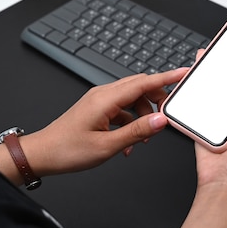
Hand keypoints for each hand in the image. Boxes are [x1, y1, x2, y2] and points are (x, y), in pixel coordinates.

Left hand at [21, 68, 187, 176]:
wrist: (42, 154)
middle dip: (157, 99)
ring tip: (142, 138)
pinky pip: (122, 109)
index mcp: (106, 99)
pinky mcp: (96, 109)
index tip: (183, 73)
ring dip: (142, 115)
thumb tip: (160, 120)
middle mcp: (102, 94)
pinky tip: (128, 142)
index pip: (144, 82)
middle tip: (168, 116)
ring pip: (132, 99)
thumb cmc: (67, 149)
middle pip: (140, 87)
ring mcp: (99, 101)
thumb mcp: (107, 145)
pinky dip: (130, 122)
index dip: (167, 78)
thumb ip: (137, 131)